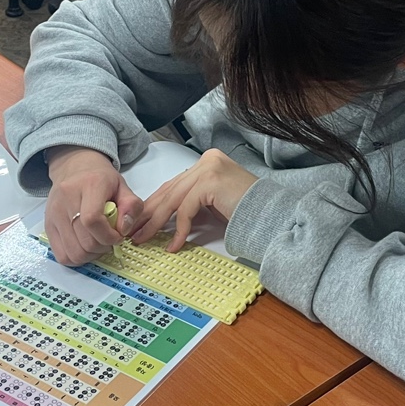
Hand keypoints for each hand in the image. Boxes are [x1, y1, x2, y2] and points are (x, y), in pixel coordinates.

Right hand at [44, 146, 143, 266]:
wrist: (74, 166)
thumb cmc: (101, 179)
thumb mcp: (123, 187)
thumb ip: (131, 207)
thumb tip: (124, 230)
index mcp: (89, 185)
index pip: (92, 220)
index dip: (108, 236)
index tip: (118, 236)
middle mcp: (67, 198)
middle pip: (84, 241)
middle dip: (102, 247)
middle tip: (109, 240)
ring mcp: (54, 213)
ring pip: (73, 253)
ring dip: (90, 255)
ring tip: (97, 243)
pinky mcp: (48, 225)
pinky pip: (62, 255)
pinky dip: (76, 258)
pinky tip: (84, 247)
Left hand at [133, 149, 257, 252]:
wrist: (270, 216)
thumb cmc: (247, 211)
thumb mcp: (212, 203)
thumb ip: (192, 202)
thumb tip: (164, 216)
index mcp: (206, 162)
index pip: (173, 184)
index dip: (154, 204)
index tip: (140, 221)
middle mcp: (206, 161)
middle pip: (170, 190)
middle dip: (149, 213)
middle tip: (134, 231)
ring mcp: (209, 169)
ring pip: (173, 199)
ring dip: (155, 222)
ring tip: (143, 238)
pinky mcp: (211, 182)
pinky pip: (186, 209)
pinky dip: (178, 229)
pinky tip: (173, 244)